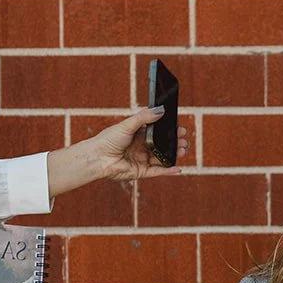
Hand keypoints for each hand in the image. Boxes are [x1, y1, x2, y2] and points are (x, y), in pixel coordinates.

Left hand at [46, 107, 190, 196]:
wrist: (98, 158)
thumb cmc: (108, 139)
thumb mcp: (128, 124)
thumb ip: (144, 117)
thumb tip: (161, 110)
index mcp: (138, 135)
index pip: (158, 132)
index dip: (169, 131)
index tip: (180, 128)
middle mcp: (141, 147)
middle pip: (162, 145)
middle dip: (174, 143)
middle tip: (184, 141)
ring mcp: (142, 160)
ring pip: (162, 158)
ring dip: (174, 155)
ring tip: (183, 151)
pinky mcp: (141, 172)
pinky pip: (158, 172)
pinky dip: (168, 170)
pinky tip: (178, 168)